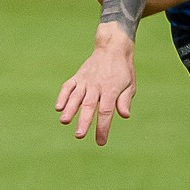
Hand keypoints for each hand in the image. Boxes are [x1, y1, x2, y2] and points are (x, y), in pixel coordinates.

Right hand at [56, 24, 135, 144]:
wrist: (112, 48)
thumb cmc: (123, 70)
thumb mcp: (130, 85)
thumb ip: (124, 100)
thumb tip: (124, 115)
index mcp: (111, 90)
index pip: (106, 112)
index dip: (103, 127)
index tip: (101, 142)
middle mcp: (97, 86)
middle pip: (89, 106)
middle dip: (84, 121)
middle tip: (79, 135)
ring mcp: (86, 81)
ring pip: (76, 96)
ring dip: (70, 109)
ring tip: (64, 121)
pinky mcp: (78, 77)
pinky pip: (68, 86)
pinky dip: (63, 96)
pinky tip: (58, 107)